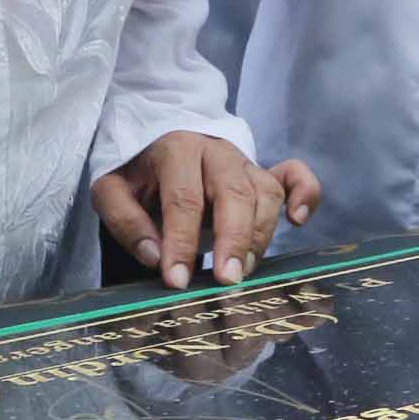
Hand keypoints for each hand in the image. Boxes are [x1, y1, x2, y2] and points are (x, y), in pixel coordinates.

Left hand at [94, 132, 320, 290]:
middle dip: (232, 240)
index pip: (183, 199)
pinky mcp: (264, 171)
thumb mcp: (111, 190)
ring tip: (244, 270)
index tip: (177, 280)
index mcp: (176, 150)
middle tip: (227, 280)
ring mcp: (245, 162)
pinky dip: (306, 193)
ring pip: (265, 194)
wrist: (158, 139)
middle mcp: (217, 153)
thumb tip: (154, 255)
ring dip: (259, 234)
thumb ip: (125, 221)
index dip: (182, 242)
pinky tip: (298, 220)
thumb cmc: (137, 173)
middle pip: (235, 193)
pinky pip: (295, 176)